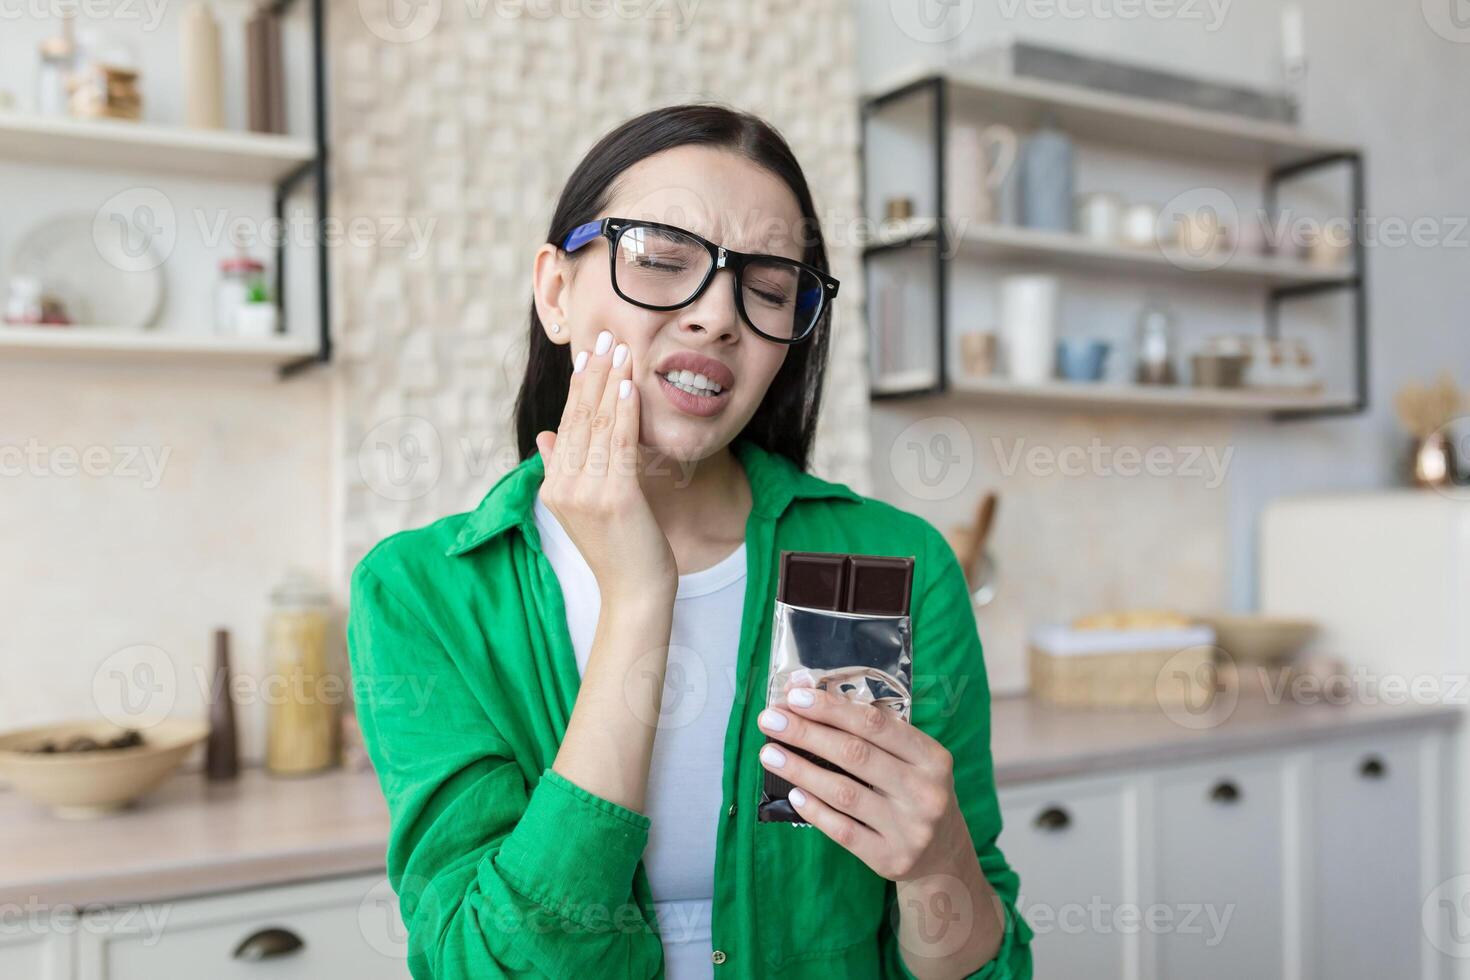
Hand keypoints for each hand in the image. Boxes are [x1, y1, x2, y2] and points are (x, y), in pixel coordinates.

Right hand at [535, 329, 676, 605]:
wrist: (635, 594)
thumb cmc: (619, 551)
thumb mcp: (585, 507)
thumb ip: (562, 469)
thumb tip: (545, 436)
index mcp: (553, 487)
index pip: (566, 426)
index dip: (579, 388)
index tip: (589, 353)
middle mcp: (563, 487)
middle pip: (579, 419)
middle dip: (593, 374)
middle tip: (604, 335)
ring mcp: (586, 492)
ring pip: (598, 426)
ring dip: (610, 382)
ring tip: (620, 349)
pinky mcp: (614, 496)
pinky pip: (620, 443)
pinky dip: (625, 411)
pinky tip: (630, 385)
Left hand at [756, 679, 972, 883]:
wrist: (944, 856)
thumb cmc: (916, 793)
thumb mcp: (912, 760)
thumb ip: (869, 733)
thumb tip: (804, 697)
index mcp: (932, 758)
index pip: (875, 724)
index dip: (832, 708)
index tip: (794, 697)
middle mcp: (925, 792)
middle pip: (855, 754)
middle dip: (806, 733)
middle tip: (769, 719)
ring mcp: (909, 829)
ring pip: (844, 792)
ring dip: (801, 770)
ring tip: (769, 753)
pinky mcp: (891, 858)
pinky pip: (843, 831)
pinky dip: (815, 810)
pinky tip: (794, 794)